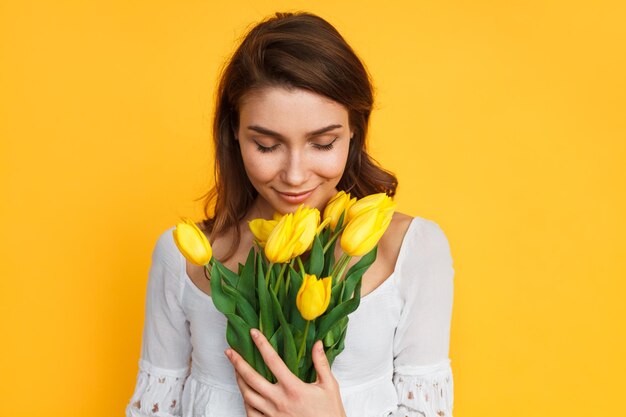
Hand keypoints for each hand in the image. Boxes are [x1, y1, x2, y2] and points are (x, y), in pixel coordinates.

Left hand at [225, 328, 346, 416]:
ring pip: (248, 395)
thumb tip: (318, 343)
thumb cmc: (330, 413)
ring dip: (238, 381)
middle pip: (252, 378)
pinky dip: (245, 402)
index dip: (261, 345)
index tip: (253, 333)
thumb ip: (321, 363)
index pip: (273, 361)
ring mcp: (272, 414)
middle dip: (238, 363)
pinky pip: (251, 413)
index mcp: (293, 388)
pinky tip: (244, 394)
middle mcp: (279, 400)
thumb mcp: (329, 386)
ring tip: (234, 369)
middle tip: (229, 351)